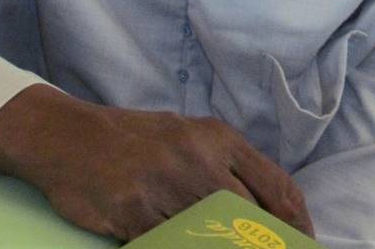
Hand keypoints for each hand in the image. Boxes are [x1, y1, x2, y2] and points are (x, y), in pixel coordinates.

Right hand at [0, 84, 313, 240]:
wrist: (69, 137)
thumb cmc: (132, 139)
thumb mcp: (185, 137)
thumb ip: (223, 165)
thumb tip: (264, 208)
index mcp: (216, 137)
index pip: (276, 185)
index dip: (298, 222)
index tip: (306, 242)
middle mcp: (198, 158)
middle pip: (252, 218)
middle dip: (266, 245)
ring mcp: (167, 186)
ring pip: (214, 236)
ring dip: (224, 248)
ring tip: (224, 246)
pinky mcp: (136, 212)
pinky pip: (172, 243)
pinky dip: (183, 247)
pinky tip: (187, 245)